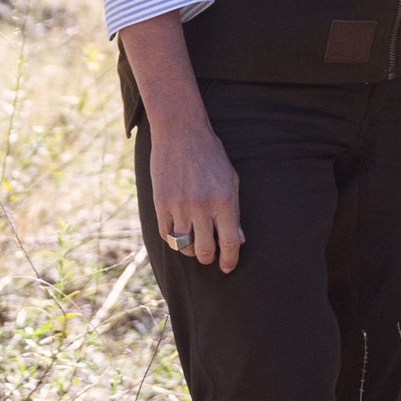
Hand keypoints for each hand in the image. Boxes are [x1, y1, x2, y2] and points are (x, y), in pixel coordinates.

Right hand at [149, 117, 243, 271]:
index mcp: (224, 200)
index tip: (227, 267)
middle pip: (205, 250)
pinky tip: (179, 233)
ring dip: (190, 250)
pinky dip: (173, 239)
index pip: (230, 242)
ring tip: (195, 243)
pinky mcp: (161, 203)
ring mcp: (179, 206)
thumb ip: (234, 212)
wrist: (181, 132)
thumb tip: (239, 240)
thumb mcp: (231, 180)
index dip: (230, 260)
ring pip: (184, 246)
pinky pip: (166, 234)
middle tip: (210, 256)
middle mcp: (202, 206)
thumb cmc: (211, 155)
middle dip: (209, 259)